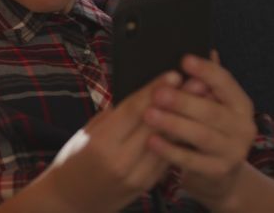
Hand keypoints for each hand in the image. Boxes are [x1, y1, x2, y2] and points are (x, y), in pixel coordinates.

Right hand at [7, 72, 181, 212]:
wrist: (72, 200)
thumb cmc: (75, 160)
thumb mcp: (89, 131)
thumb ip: (116, 115)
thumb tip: (146, 94)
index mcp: (102, 143)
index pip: (135, 111)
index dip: (156, 91)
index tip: (174, 74)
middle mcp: (121, 161)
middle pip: (156, 125)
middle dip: (178, 102)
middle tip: (197, 82)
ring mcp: (136, 176)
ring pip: (167, 142)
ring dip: (185, 119)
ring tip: (201, 101)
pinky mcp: (147, 185)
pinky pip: (167, 157)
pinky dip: (178, 139)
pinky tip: (190, 124)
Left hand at [142, 53, 257, 209]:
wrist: (219, 173)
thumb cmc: (207, 128)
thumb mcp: (209, 104)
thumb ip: (202, 82)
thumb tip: (196, 47)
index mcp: (240, 104)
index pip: (226, 82)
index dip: (206, 71)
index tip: (184, 60)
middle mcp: (243, 127)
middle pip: (212, 111)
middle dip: (183, 100)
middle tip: (158, 93)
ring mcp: (233, 152)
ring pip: (201, 135)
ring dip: (173, 124)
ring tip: (149, 115)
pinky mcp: (218, 172)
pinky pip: (191, 160)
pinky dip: (170, 150)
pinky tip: (152, 141)